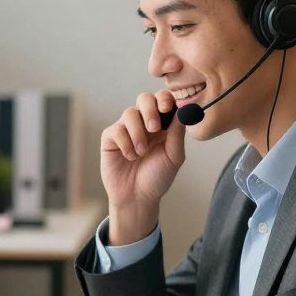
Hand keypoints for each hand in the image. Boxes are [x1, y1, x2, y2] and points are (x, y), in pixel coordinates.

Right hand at [100, 90, 184, 243]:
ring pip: (130, 113)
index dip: (165, 99)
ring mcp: (126, 129)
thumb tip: (184, 110)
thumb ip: (177, 133)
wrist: (137, 197)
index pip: (163, 100)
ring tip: (141, 153)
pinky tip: (130, 157)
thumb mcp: (174, 156)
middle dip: (150, 110)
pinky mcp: (110, 138)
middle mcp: (144, 123)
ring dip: (138, 133)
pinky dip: (125, 143)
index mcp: (162, 124)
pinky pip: (117, 130)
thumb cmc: (157, 177)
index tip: (168, 108)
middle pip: (144, 98)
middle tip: (154, 128)